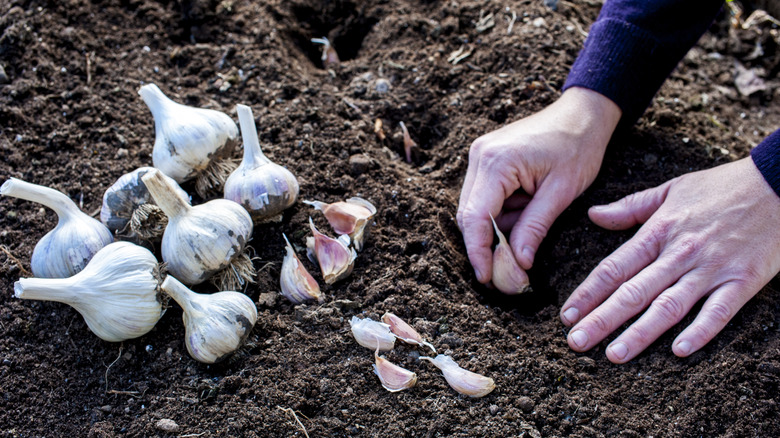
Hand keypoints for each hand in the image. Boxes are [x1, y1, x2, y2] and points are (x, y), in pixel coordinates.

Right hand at [457, 87, 620, 289]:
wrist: (582, 114)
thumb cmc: (578, 146)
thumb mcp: (562, 192)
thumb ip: (535, 227)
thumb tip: (519, 264)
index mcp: (496, 162)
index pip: (475, 218)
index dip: (478, 252)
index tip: (487, 279)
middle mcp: (480, 157)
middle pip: (469, 215)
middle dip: (486, 247)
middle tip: (506, 275)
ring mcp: (480, 156)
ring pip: (475, 209)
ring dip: (496, 230)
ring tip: (524, 241)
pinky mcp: (487, 160)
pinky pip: (485, 198)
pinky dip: (500, 216)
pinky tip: (522, 217)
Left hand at [560, 157, 779, 362]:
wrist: (777, 182)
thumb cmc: (720, 187)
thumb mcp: (670, 190)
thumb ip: (630, 207)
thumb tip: (593, 215)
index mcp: (658, 232)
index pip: (614, 268)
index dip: (588, 293)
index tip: (567, 315)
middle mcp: (680, 253)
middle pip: (633, 292)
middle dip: (601, 320)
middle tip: (576, 342)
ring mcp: (711, 269)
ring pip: (669, 306)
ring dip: (640, 333)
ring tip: (614, 355)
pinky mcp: (742, 281)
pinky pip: (719, 311)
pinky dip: (700, 331)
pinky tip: (678, 351)